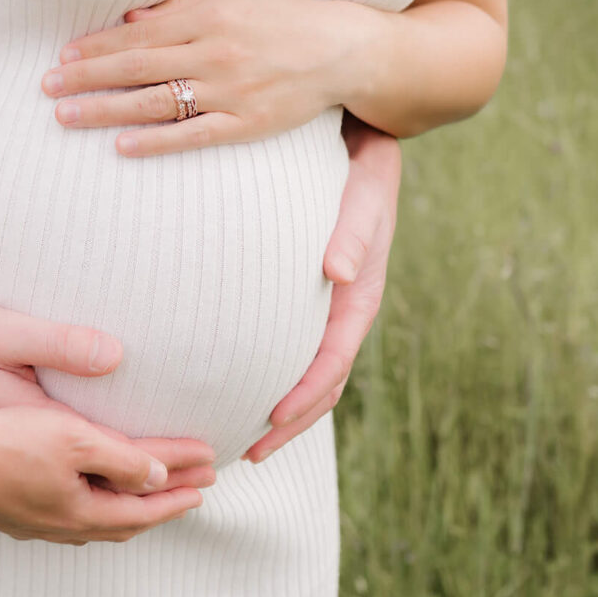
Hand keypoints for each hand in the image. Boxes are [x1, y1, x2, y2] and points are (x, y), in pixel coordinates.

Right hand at [0, 405, 208, 544]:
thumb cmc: (7, 437)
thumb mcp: (75, 440)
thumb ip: (122, 460)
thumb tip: (159, 477)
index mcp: (79, 512)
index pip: (144, 508)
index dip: (179, 491)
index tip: (209, 475)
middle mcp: (58, 526)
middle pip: (124, 522)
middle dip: (162, 502)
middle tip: (194, 487)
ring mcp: (33, 522)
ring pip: (96, 522)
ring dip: (130, 505)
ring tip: (151, 495)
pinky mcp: (11, 510)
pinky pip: (70, 514)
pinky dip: (98, 504)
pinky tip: (90, 495)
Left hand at [41, 0, 378, 156]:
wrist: (341, 50)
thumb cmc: (280, 16)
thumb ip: (181, 7)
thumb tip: (130, 16)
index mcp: (208, 16)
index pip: (139, 34)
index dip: (97, 46)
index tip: (62, 57)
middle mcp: (215, 53)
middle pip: (137, 67)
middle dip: (87, 77)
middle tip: (46, 88)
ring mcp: (230, 92)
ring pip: (156, 103)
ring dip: (107, 110)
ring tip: (66, 116)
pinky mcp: (246, 124)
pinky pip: (193, 135)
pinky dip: (155, 141)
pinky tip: (121, 146)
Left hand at [246, 118, 398, 462]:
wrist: (360, 143)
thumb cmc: (361, 167)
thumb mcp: (365, 192)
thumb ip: (353, 230)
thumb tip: (335, 273)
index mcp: (360, 297)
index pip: (333, 362)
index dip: (304, 397)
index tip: (270, 420)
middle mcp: (344, 311)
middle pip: (322, 385)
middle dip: (289, 423)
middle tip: (247, 453)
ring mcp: (326, 308)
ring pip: (308, 373)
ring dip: (281, 410)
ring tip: (242, 438)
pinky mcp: (305, 297)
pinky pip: (291, 345)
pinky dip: (268, 372)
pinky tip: (233, 381)